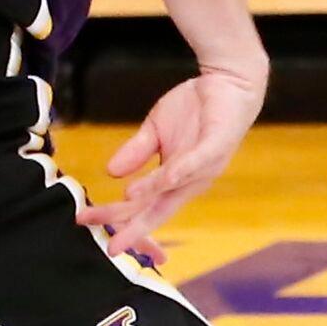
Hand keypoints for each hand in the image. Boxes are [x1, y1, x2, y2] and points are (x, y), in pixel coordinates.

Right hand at [74, 63, 265, 261]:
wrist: (227, 82)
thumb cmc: (195, 110)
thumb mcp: (155, 131)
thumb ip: (135, 153)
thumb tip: (110, 173)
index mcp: (175, 180)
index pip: (148, 209)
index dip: (126, 225)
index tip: (98, 237)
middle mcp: (191, 180)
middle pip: (157, 208)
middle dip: (131, 225)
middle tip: (109, 243)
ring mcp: (205, 165)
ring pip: (174, 187)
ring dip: (149, 195)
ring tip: (124, 203)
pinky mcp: (216, 145)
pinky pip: (197, 161)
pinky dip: (180, 171)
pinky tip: (166, 179)